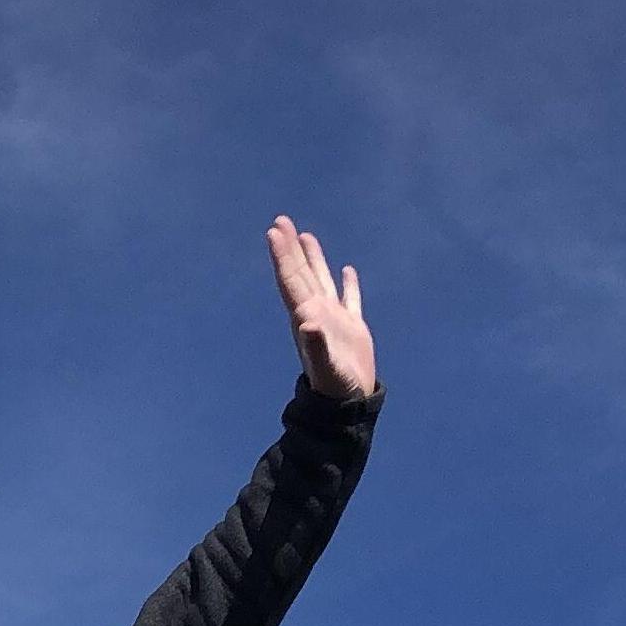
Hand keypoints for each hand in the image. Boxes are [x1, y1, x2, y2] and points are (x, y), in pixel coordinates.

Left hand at [268, 216, 376, 399]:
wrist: (347, 404)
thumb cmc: (334, 387)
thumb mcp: (327, 366)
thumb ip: (318, 345)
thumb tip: (308, 322)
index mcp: (307, 318)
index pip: (292, 280)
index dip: (283, 256)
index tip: (274, 231)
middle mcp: (316, 313)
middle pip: (301, 274)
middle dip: (290, 248)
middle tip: (280, 221)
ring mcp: (334, 319)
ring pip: (321, 281)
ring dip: (313, 259)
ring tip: (304, 236)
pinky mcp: (352, 327)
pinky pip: (349, 298)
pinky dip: (348, 284)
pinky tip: (346, 270)